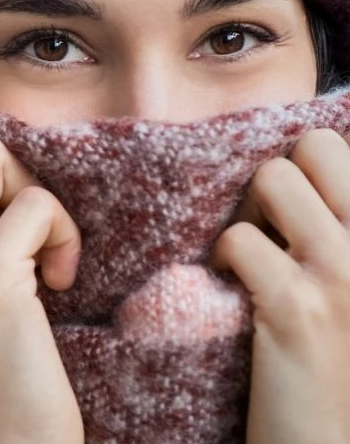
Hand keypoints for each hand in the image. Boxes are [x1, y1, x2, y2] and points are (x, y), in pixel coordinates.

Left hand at [213, 128, 349, 443]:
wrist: (331, 441)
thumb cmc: (341, 355)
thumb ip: (338, 224)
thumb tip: (301, 158)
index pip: (346, 145)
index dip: (312, 169)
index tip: (299, 213)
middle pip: (315, 145)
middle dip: (281, 176)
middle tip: (274, 227)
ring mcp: (345, 274)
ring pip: (272, 177)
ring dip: (248, 213)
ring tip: (255, 256)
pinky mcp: (297, 308)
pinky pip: (238, 238)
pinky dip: (222, 259)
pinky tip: (235, 288)